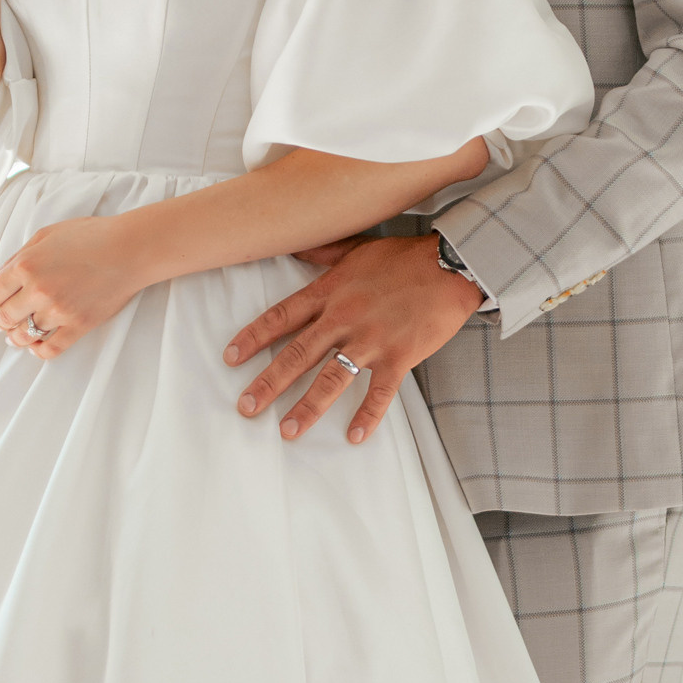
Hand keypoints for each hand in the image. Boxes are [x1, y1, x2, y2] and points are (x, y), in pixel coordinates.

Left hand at [0, 215, 145, 356]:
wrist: (130, 249)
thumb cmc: (90, 236)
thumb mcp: (46, 235)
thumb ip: (17, 257)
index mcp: (26, 265)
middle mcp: (38, 290)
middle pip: (3, 319)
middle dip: (1, 321)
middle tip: (6, 320)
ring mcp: (59, 311)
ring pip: (24, 336)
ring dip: (17, 337)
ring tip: (19, 334)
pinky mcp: (78, 325)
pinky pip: (49, 349)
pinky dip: (38, 351)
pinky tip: (37, 344)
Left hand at [224, 235, 483, 444]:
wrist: (452, 265)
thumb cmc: (405, 256)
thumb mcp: (357, 248)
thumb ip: (323, 253)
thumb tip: (295, 246)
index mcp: (330, 292)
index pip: (281, 317)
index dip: (253, 338)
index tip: (230, 357)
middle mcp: (344, 318)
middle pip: (297, 355)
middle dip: (268, 383)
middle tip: (245, 407)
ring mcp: (371, 340)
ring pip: (331, 379)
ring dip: (307, 407)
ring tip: (286, 431)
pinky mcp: (399, 357)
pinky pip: (379, 393)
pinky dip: (367, 416)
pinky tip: (353, 437)